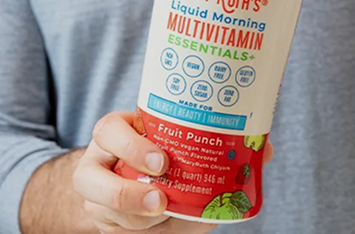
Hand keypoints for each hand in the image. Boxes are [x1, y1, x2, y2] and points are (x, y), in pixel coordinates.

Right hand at [73, 110, 273, 231]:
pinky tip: (162, 225)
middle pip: (89, 178)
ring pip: (102, 210)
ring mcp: (96, 196)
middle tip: (161, 199)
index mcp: (118, 133)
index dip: (133, 146)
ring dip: (135, 217)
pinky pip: (114, 232)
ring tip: (163, 214)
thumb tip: (266, 149)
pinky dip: (141, 231)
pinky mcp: (103, 222)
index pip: (110, 130)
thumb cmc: (165, 162)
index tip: (163, 161)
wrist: (136, 188)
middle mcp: (99, 164)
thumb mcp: (180, 148)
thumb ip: (217, 150)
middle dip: (126, 192)